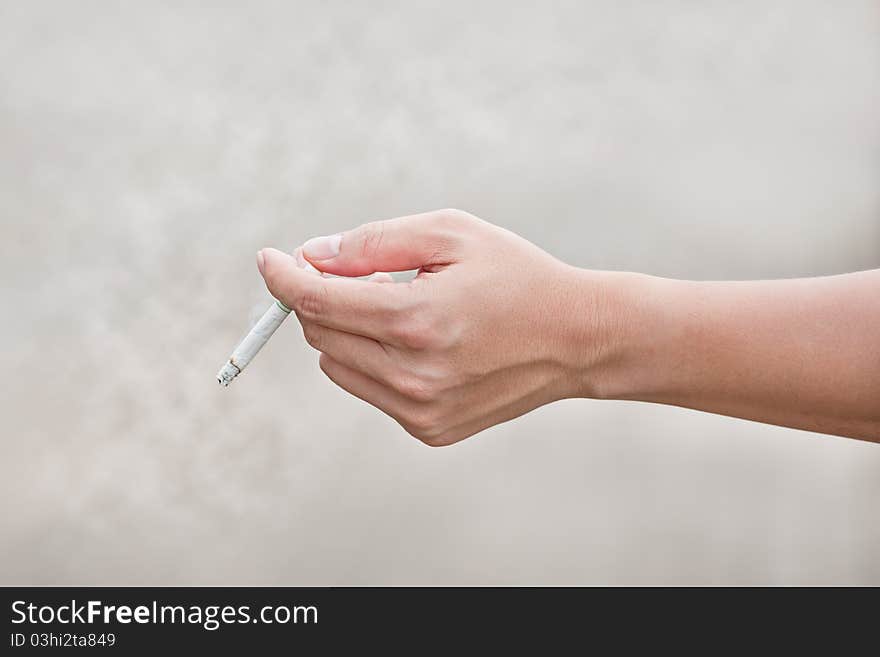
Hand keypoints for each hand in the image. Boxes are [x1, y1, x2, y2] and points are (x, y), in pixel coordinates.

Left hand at [257, 209, 615, 445]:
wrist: (575, 338)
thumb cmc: (516, 276)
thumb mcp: (451, 234)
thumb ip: (375, 243)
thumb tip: (312, 257)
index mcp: (417, 320)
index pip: (318, 302)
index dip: (284, 277)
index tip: (269, 259)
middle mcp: (412, 374)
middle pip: (321, 335)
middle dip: (323, 298)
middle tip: (359, 274)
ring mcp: (420, 409)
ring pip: (337, 364)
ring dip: (348, 331)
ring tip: (403, 309)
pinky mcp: (428, 428)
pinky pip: (370, 388)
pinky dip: (375, 360)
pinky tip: (422, 344)